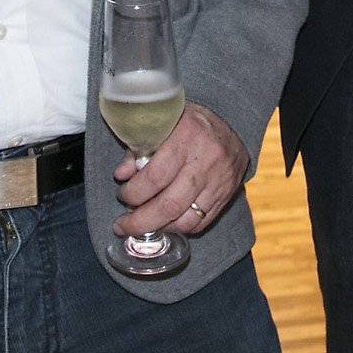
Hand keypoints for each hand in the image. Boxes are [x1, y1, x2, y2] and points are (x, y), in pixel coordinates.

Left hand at [111, 103, 248, 238]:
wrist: (232, 127)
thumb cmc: (189, 124)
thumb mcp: (162, 125)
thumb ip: (139, 149)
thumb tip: (121, 175)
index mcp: (186, 136)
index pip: (155, 176)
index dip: (133, 192)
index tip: (122, 195)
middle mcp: (206, 161)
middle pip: (169, 205)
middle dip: (140, 221)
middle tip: (123, 225)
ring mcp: (218, 182)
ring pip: (185, 220)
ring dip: (158, 227)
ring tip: (142, 223)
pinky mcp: (225, 197)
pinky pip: (200, 223)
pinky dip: (178, 227)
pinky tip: (164, 222)